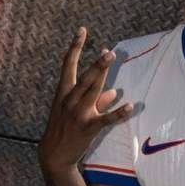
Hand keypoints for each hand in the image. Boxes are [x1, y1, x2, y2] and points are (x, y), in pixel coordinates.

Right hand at [38, 27, 132, 171]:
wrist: (53, 154)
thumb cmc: (65, 127)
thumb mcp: (74, 109)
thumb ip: (95, 99)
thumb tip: (114, 92)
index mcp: (63, 92)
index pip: (68, 65)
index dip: (75, 47)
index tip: (82, 31)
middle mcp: (69, 100)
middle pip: (84, 78)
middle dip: (96, 64)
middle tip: (108, 52)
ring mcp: (78, 114)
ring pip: (92, 91)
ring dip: (103, 75)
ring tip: (112, 60)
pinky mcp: (88, 128)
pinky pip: (106, 119)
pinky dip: (118, 112)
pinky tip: (130, 106)